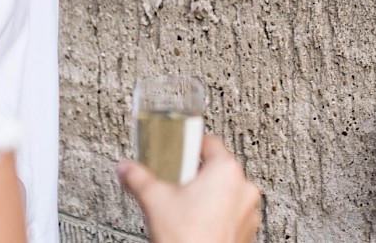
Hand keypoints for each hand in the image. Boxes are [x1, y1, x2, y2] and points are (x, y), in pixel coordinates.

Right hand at [117, 136, 260, 242]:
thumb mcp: (154, 200)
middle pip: (217, 168)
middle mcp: (244, 188)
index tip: (177, 152)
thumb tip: (127, 168)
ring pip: (226, 191)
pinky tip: (196, 222)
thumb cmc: (186, 239)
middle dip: (195, 174)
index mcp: (226, 171)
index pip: (208, 142)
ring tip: (185, 205)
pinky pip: (231, 212)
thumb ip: (138, 177)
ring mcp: (248, 211)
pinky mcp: (246, 230)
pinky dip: (216, 213)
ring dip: (208, 194)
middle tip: (176, 183)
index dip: (188, 145)